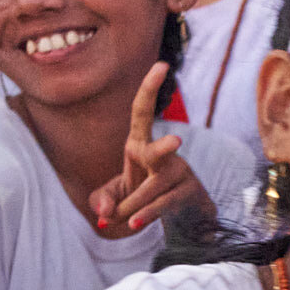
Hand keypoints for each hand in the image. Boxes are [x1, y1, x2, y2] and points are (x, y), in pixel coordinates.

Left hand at [88, 63, 213, 234]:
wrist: (181, 218)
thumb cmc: (141, 199)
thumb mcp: (113, 199)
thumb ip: (100, 202)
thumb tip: (104, 213)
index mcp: (141, 145)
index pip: (144, 112)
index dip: (150, 89)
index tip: (161, 64)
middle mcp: (164, 154)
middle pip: (161, 150)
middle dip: (165, 146)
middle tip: (178, 141)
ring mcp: (180, 172)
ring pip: (155, 188)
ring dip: (133, 207)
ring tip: (118, 223)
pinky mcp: (188, 192)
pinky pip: (165, 203)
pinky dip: (146, 215)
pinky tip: (133, 225)